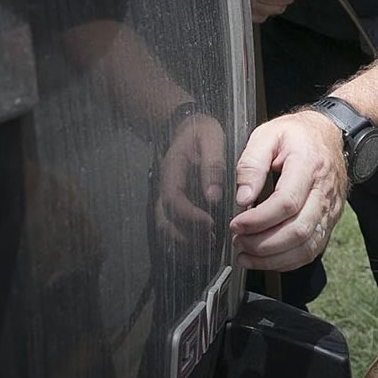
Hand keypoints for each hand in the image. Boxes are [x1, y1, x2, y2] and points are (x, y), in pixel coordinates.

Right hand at [156, 112, 225, 244]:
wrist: (189, 125)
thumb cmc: (201, 131)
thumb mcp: (210, 139)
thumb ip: (213, 165)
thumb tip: (214, 196)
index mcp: (172, 172)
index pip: (174, 200)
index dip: (190, 215)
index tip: (209, 223)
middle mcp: (164, 187)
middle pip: (164, 221)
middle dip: (184, 237)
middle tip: (209, 245)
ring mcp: (166, 196)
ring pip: (164, 228)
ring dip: (181, 243)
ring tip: (205, 251)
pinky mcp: (172, 202)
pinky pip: (170, 226)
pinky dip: (180, 241)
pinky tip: (198, 249)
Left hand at [230, 110, 346, 270]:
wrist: (329, 134)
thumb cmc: (297, 135)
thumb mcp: (268, 135)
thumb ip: (251, 164)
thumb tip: (243, 198)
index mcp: (308, 166)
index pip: (287, 203)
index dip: (258, 220)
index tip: (237, 224)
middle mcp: (323, 191)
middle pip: (298, 231)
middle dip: (263, 244)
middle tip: (239, 242)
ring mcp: (330, 209)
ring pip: (307, 246)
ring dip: (273, 258)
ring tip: (246, 255)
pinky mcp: (330, 220)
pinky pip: (313, 250)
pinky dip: (288, 261)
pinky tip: (267, 258)